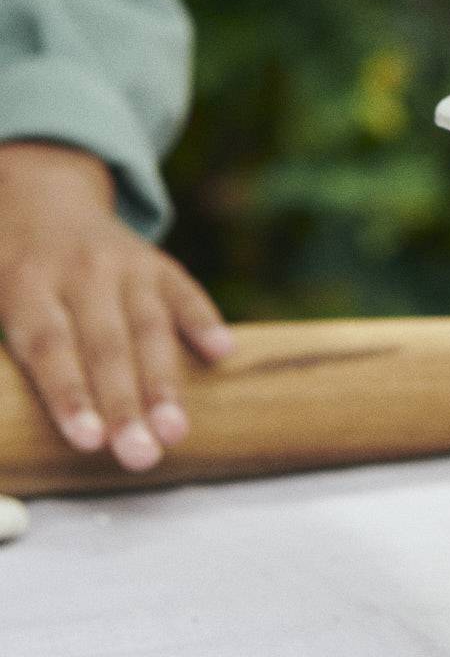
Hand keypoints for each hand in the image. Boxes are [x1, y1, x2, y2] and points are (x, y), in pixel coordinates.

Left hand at [0, 142, 231, 470]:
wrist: (41, 201)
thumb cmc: (11, 275)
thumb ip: (12, 347)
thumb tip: (3, 419)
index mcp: (25, 285)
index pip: (50, 347)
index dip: (70, 395)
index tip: (89, 441)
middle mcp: (78, 272)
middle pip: (105, 346)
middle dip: (124, 405)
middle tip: (141, 455)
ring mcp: (123, 265)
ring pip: (148, 327)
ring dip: (165, 383)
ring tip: (176, 432)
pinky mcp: (157, 264)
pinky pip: (185, 292)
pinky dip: (204, 321)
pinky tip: (222, 354)